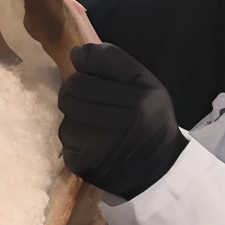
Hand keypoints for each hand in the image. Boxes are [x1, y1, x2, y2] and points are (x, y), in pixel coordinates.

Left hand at [58, 43, 186, 199]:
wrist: (158, 171)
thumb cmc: (150, 121)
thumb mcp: (148, 87)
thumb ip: (116, 65)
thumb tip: (75, 53)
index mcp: (144, 96)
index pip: (103, 59)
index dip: (87, 58)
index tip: (84, 63)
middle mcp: (128, 118)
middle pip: (75, 85)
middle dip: (73, 86)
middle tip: (81, 93)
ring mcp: (106, 143)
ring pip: (67, 112)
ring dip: (73, 113)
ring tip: (90, 120)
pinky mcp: (87, 163)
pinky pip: (66, 137)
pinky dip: (74, 136)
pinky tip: (90, 139)